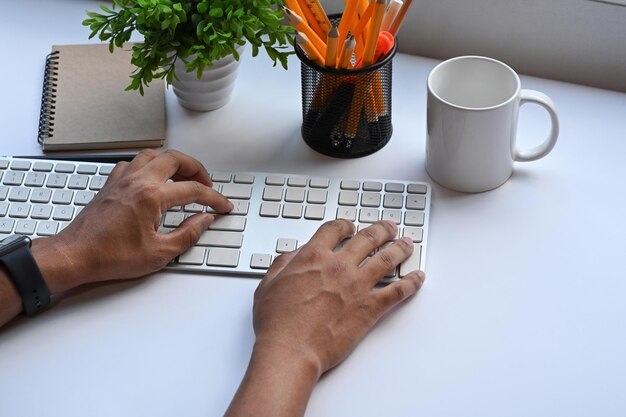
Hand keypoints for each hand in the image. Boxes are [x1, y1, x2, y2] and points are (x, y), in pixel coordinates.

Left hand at [32, 149, 232, 292]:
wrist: (75, 256)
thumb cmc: (109, 255)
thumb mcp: (159, 253)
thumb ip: (188, 234)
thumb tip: (204, 220)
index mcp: (152, 196)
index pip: (194, 190)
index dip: (214, 198)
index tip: (223, 206)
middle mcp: (137, 182)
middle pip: (176, 159)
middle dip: (197, 169)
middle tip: (206, 184)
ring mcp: (122, 180)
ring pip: (154, 155)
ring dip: (173, 162)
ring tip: (183, 176)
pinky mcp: (111, 185)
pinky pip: (133, 163)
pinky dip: (149, 166)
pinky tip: (152, 178)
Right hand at [252, 219, 424, 375]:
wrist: (291, 350)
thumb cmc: (278, 323)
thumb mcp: (269, 284)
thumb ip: (284, 264)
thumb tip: (294, 254)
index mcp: (314, 257)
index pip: (335, 230)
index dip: (344, 225)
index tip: (349, 226)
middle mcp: (339, 266)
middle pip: (368, 238)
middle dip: (381, 229)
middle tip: (389, 227)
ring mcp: (358, 286)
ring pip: (388, 258)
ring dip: (401, 248)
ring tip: (408, 243)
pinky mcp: (370, 308)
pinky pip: (398, 291)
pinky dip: (411, 283)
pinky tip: (418, 277)